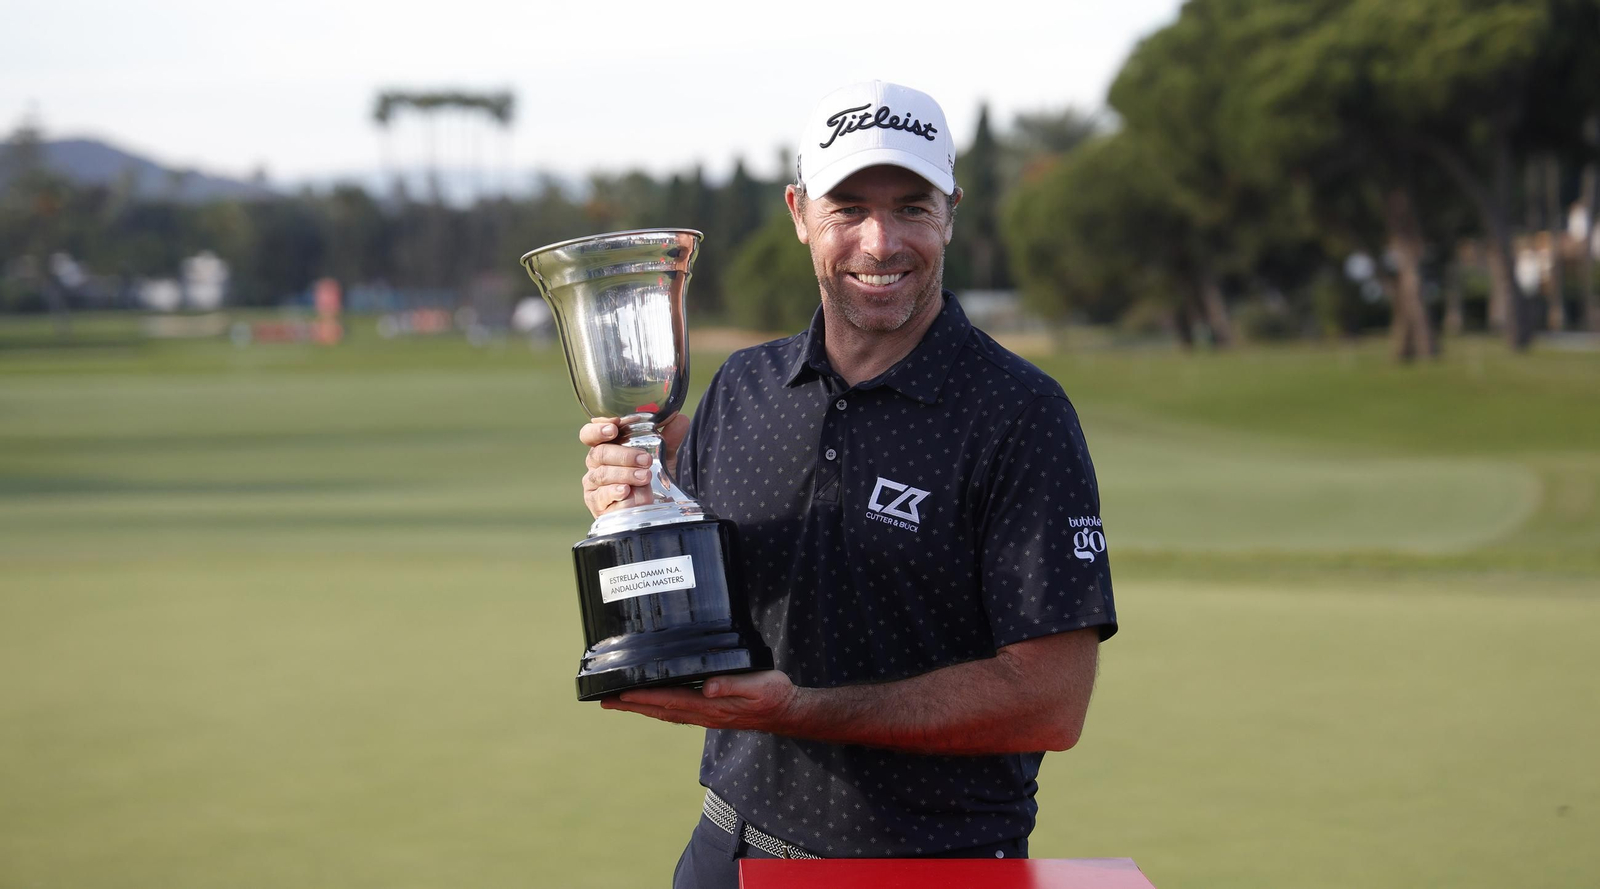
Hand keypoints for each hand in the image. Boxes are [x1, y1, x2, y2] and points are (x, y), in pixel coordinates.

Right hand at [578, 413, 689, 517]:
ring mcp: (593, 486)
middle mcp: (595, 465)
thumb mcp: (662, 457)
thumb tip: (680, 419)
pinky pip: (602, 497)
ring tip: (645, 477)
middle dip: (623, 455)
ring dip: (625, 474)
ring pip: (602, 475)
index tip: (614, 428)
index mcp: (605, 447)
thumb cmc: (648, 478)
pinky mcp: (596, 505)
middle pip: (599, 453)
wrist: (652, 508)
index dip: (597, 429)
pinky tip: (626, 491)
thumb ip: (669, 439)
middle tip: (646, 459)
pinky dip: (615, 493)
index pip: (590, 434)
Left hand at [599, 670, 800, 732]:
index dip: (645, 696)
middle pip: (660, 710)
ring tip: (618, 702)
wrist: (787, 712)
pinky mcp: (710, 712)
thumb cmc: (775, 695)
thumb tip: (708, 686)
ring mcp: (706, 716)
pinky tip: (650, 704)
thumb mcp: (760, 685)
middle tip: (604, 701)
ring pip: (665, 713)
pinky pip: (676, 712)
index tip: (622, 693)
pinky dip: (657, 708)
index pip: (671, 700)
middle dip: (632, 705)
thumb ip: (734, 685)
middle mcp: (705, 714)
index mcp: (713, 706)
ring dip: (640, 707)